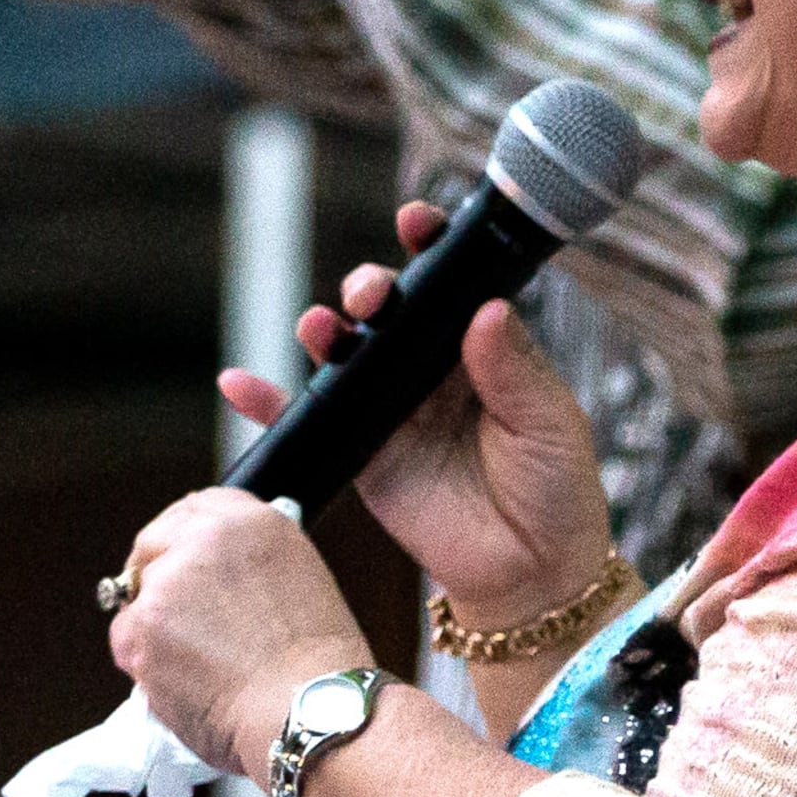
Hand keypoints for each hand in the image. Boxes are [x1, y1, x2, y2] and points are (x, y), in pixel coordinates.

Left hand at [107, 487, 366, 778]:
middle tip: (170, 616)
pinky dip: (144, 663)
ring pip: (136, 597)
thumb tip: (216, 577)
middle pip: (154, 543)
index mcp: (253, 521)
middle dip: (154, 576)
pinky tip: (182, 682)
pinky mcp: (143, 625)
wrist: (307, 711)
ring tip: (196, 666)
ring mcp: (169, 580)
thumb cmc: (316, 669)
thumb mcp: (299, 582)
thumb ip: (249, 564)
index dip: (181, 539)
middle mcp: (207, 538)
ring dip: (153, 628)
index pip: (195, 507)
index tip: (176, 559)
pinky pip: (126, 640)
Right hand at [219, 200, 613, 633]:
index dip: (429, 245)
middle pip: (387, 310)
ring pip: (345, 354)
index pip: (449, 284)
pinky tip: (240, 384)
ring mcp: (392, 409)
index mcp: (480, 348)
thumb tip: (489, 310)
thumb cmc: (555, 490)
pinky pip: (311, 420)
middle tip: (371, 293)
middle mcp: (430, 369)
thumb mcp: (549, 423)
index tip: (416, 222)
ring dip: (325, 330)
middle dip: (369, 286)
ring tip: (322, 328)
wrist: (532, 575)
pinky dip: (268, 402)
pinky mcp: (364, 454)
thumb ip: (513, 369)